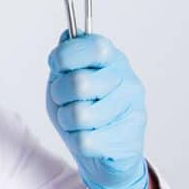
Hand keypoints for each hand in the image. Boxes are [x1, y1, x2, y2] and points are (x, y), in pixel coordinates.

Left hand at [45, 30, 149, 188]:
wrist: (104, 153)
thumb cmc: (82, 109)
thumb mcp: (66, 78)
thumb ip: (66, 58)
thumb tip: (67, 35)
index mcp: (112, 60)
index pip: (93, 47)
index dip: (66, 55)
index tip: (56, 64)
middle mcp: (127, 81)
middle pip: (78, 83)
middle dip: (59, 94)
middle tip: (65, 99)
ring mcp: (132, 110)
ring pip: (79, 115)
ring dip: (67, 120)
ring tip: (77, 120)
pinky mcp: (129, 140)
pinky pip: (84, 140)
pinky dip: (76, 141)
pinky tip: (90, 137)